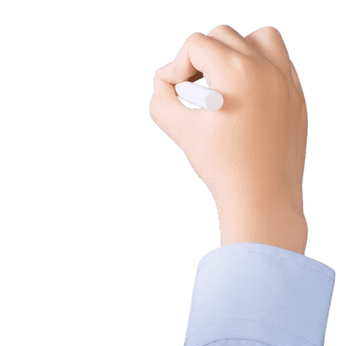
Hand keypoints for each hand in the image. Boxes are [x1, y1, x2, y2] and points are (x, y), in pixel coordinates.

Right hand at [149, 25, 307, 225]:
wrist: (262, 196)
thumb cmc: (220, 165)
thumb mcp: (182, 131)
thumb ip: (161, 101)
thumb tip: (162, 81)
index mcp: (237, 71)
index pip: (196, 44)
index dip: (175, 66)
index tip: (171, 92)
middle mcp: (266, 66)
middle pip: (224, 36)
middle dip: (201, 59)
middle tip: (192, 91)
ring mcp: (286, 78)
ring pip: (259, 38)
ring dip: (235, 52)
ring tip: (222, 83)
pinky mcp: (296, 94)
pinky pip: (279, 62)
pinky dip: (258, 69)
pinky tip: (243, 98)